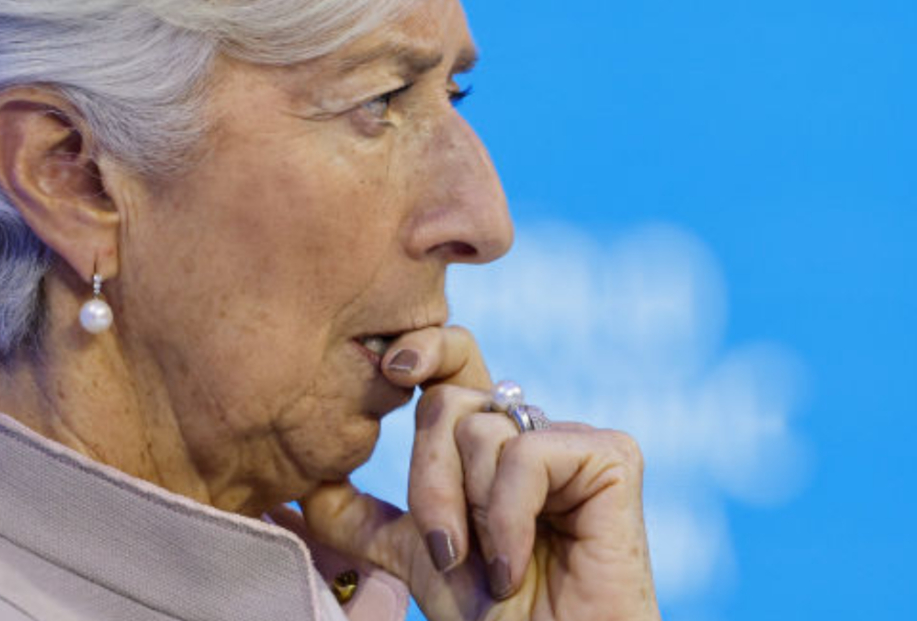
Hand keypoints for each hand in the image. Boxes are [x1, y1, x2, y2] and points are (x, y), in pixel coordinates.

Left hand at [294, 325, 659, 620]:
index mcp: (488, 444)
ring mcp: (573, 440)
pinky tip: (517, 566)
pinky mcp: (612, 457)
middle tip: (447, 551)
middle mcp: (530, 430)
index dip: (420, 347)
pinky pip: (527, 453)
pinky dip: (509, 518)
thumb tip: (304, 488)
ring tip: (495, 569)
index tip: (387, 367)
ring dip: (472, 514)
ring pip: (481, 430)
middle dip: (428, 483)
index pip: (448, 363)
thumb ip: (365, 522)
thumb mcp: (415, 563)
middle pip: (448, 401)